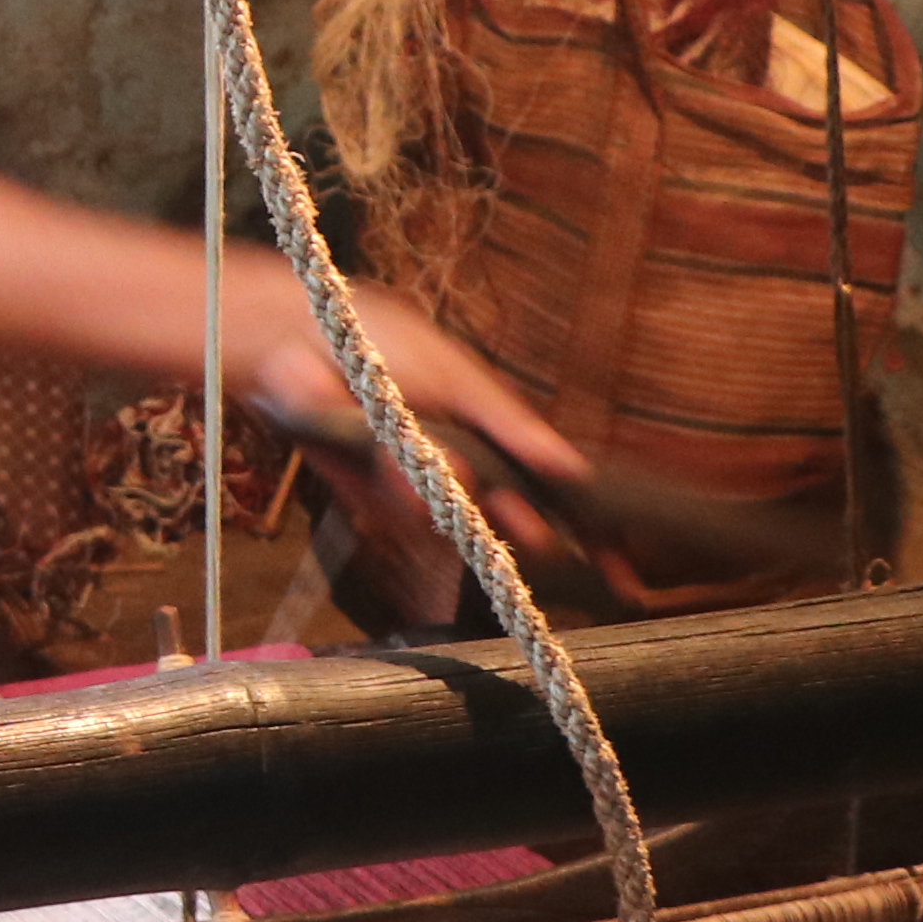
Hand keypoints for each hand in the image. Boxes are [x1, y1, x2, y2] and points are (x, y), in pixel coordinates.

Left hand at [241, 294, 596, 621]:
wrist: (296, 344)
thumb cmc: (387, 345)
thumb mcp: (460, 380)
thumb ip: (513, 426)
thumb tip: (574, 468)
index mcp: (498, 433)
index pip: (559, 490)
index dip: (594, 533)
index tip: (626, 576)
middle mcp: (468, 465)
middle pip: (518, 520)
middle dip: (536, 538)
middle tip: (555, 557)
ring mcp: (423, 487)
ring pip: (463, 523)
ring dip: (473, 518)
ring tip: (485, 506)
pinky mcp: (377, 500)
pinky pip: (407, 518)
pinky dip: (410, 502)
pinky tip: (399, 471)